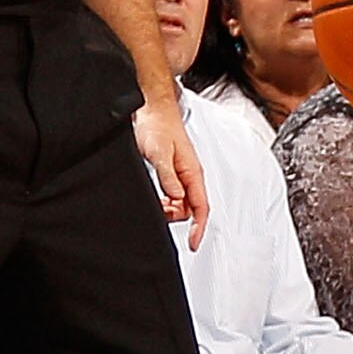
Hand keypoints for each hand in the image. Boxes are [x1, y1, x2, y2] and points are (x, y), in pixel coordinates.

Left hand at [136, 100, 207, 247]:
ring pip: (181, 204)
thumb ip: (168, 177)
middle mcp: (190, 176)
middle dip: (176, 216)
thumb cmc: (158, 125)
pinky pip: (173, 195)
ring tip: (154, 202)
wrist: (152, 110)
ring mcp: (181, 175)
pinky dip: (164, 201)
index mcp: (192, 172)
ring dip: (168, 209)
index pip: (201, 206)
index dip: (199, 227)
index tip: (194, 243)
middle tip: (159, 211)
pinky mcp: (171, 173)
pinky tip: (155, 197)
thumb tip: (176, 198)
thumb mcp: (159, 153)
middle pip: (191, 209)